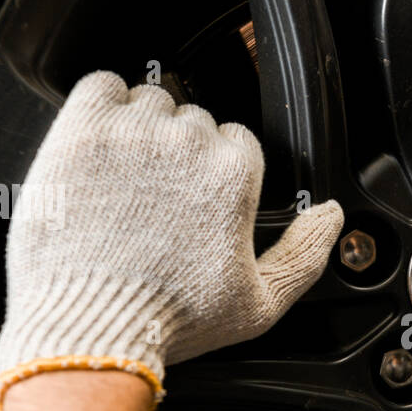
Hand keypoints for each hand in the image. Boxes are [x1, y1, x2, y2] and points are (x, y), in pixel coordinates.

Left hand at [0, 71, 342, 410]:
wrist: (94, 325)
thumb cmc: (172, 319)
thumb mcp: (261, 303)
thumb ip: (306, 253)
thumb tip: (330, 217)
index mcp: (234, 174)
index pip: (237, 140)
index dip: (220, 171)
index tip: (202, 197)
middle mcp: (187, 143)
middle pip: (193, 119)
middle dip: (181, 153)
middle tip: (161, 198)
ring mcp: (131, 133)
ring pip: (150, 100)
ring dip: (143, 127)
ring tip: (128, 177)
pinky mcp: (81, 132)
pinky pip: (100, 85)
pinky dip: (104, 104)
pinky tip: (102, 142)